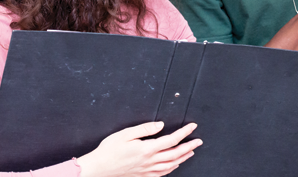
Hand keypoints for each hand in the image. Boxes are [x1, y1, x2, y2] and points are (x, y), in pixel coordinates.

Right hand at [76, 121, 201, 176]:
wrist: (98, 169)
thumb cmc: (109, 150)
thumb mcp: (125, 134)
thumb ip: (145, 129)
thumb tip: (160, 125)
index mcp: (147, 149)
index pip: (171, 140)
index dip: (184, 133)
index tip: (192, 126)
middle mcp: (150, 161)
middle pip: (175, 154)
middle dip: (189, 146)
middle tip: (199, 141)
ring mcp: (147, 170)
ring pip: (171, 165)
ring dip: (183, 158)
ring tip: (191, 152)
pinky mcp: (143, 176)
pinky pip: (162, 173)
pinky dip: (172, 168)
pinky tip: (175, 165)